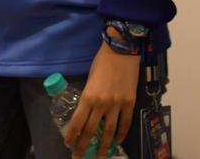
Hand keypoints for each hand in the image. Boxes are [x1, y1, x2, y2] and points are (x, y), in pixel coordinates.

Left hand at [64, 39, 140, 157]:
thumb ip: (88, 97)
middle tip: (79, 157)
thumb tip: (87, 113)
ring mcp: (117, 104)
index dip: (72, 136)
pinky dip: (121, 134)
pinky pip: (125, 123)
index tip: (69, 145)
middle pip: (91, 131)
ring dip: (103, 146)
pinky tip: (118, 141)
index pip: (77, 123)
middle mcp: (101, 104)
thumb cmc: (102, 62)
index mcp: (88, 97)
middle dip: (83, 146)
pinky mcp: (130, 102)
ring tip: (100, 156)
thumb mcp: (90, 80)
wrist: (122, 50)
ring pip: (109, 131)